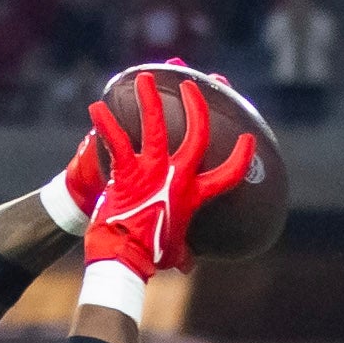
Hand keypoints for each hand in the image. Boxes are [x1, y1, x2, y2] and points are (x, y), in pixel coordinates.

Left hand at [80, 72, 254, 282]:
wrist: (124, 256)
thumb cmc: (150, 254)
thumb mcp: (174, 252)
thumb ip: (184, 252)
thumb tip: (189, 264)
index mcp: (193, 195)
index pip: (227, 174)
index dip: (241, 156)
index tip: (247, 138)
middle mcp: (177, 178)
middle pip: (197, 135)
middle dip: (197, 106)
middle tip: (191, 85)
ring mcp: (152, 172)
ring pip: (156, 126)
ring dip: (151, 99)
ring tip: (144, 78)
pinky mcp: (127, 171)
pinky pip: (116, 140)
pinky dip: (105, 123)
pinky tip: (96, 107)